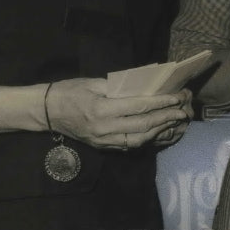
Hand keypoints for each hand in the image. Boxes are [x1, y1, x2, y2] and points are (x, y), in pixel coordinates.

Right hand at [46, 78, 190, 149]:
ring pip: (139, 139)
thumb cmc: (70, 91)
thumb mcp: (94, 82)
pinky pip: (129, 145)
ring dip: (160, 131)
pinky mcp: (103, 146)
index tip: (177, 97)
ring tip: (176, 122)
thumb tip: (145, 86)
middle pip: (143, 125)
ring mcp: (103, 141)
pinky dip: (147, 139)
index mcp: (102, 109)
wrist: (46, 112)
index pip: (139, 106)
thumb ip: (119, 87)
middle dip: (166, 118)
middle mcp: (104, 128)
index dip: (161, 102)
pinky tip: (159, 132)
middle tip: (183, 111)